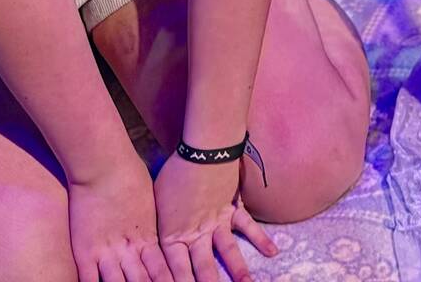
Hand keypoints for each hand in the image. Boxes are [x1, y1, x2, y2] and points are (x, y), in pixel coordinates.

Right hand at [67, 162, 175, 281]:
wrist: (105, 165)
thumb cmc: (131, 175)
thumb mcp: (150, 201)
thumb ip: (152, 222)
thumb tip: (159, 229)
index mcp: (149, 238)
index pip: (162, 271)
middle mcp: (130, 250)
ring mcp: (107, 253)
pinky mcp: (85, 252)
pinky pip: (89, 281)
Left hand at [154, 153, 278, 280]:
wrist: (204, 150)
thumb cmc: (174, 171)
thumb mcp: (156, 198)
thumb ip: (157, 220)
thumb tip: (148, 231)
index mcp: (173, 234)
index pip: (175, 269)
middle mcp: (197, 234)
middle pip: (202, 268)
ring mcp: (218, 223)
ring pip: (228, 253)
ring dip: (238, 273)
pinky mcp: (233, 209)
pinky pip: (248, 227)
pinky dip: (261, 239)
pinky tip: (273, 252)